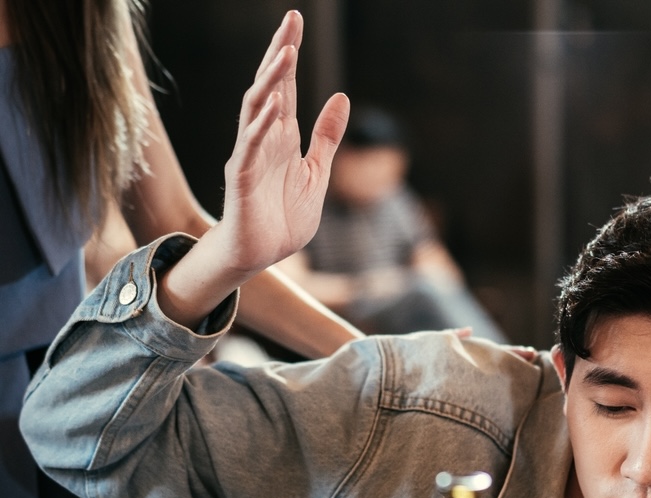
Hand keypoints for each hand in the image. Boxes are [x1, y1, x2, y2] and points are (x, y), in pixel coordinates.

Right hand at [213, 10, 349, 276]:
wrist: (262, 255)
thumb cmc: (284, 216)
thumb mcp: (317, 171)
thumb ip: (327, 136)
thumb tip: (341, 97)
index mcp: (283, 136)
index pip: (286, 85)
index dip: (289, 53)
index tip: (296, 21)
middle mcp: (264, 138)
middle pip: (269, 86)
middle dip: (279, 53)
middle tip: (291, 20)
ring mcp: (251, 155)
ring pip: (256, 109)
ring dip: (271, 81)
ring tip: (286, 52)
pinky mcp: (242, 178)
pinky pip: (250, 147)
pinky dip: (262, 126)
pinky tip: (275, 106)